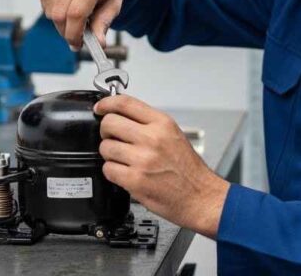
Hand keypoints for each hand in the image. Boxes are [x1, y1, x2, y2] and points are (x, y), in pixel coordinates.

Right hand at [39, 0, 127, 47]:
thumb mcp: (114, 2)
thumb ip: (104, 23)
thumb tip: (98, 43)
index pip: (76, 13)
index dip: (74, 34)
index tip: (77, 43)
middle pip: (59, 14)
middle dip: (66, 31)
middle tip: (76, 34)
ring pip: (50, 10)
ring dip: (60, 20)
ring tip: (75, 12)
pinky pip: (44, 1)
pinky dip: (54, 8)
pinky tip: (66, 1)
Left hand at [94, 95, 229, 238]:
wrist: (200, 197)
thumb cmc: (189, 170)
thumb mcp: (173, 135)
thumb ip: (149, 124)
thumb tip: (123, 117)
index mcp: (162, 124)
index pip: (125, 103)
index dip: (107, 103)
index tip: (100, 108)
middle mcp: (152, 139)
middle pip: (109, 123)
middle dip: (106, 131)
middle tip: (112, 137)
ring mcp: (142, 159)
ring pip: (105, 147)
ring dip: (109, 154)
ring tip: (123, 159)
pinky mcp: (135, 180)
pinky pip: (108, 169)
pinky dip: (112, 172)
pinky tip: (124, 173)